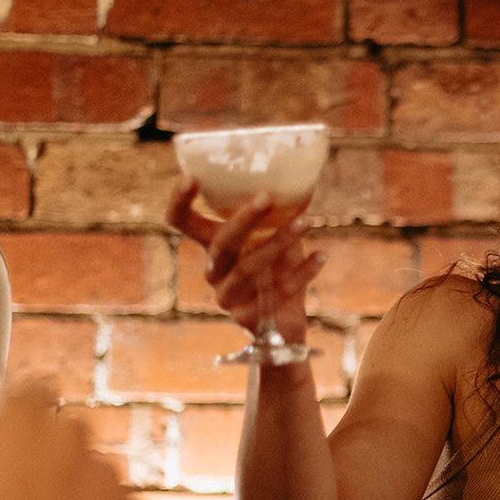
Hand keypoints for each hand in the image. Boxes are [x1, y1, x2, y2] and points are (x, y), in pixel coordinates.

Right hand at [0, 385, 148, 499]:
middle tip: (17, 487)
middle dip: (46, 451)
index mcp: (21, 428)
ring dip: (74, 486)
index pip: (31, 389)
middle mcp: (73, 442)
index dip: (21, 405)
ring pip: (93, 468)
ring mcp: (110, 479)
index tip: (10, 423)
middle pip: (64, 429)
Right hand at [167, 177, 324, 343]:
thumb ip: (282, 212)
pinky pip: (277, 292)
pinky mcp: (248, 318)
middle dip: (244, 219)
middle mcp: (214, 271)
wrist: (284, 321)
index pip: (181, 222)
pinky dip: (302, 271)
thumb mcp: (275, 236)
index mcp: (212, 245)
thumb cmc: (278, 268)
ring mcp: (228, 296)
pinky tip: (320, 255)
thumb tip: (304, 178)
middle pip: (221, 244)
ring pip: (250, 268)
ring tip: (307, 221)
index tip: (189, 178)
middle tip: (267, 197)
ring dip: (280, 242)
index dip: (179, 202)